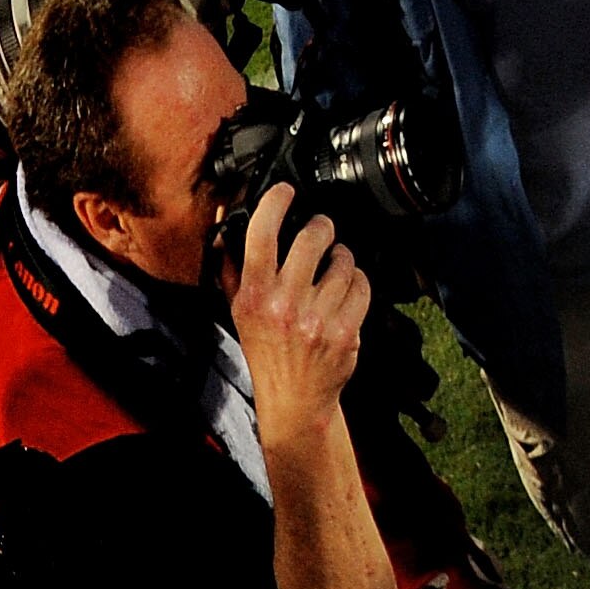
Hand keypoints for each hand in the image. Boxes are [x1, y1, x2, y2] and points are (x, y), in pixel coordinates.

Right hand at [227, 185, 370, 434]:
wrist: (293, 397)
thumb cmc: (266, 349)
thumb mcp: (239, 311)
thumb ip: (231, 269)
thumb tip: (227, 228)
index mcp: (254, 296)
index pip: (261, 236)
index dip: (275, 203)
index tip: (286, 191)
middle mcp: (284, 306)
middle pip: (312, 238)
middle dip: (322, 227)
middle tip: (322, 230)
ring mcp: (317, 319)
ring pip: (344, 261)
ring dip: (343, 258)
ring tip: (335, 267)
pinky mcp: (345, 331)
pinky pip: (362, 286)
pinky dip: (359, 282)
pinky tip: (347, 290)